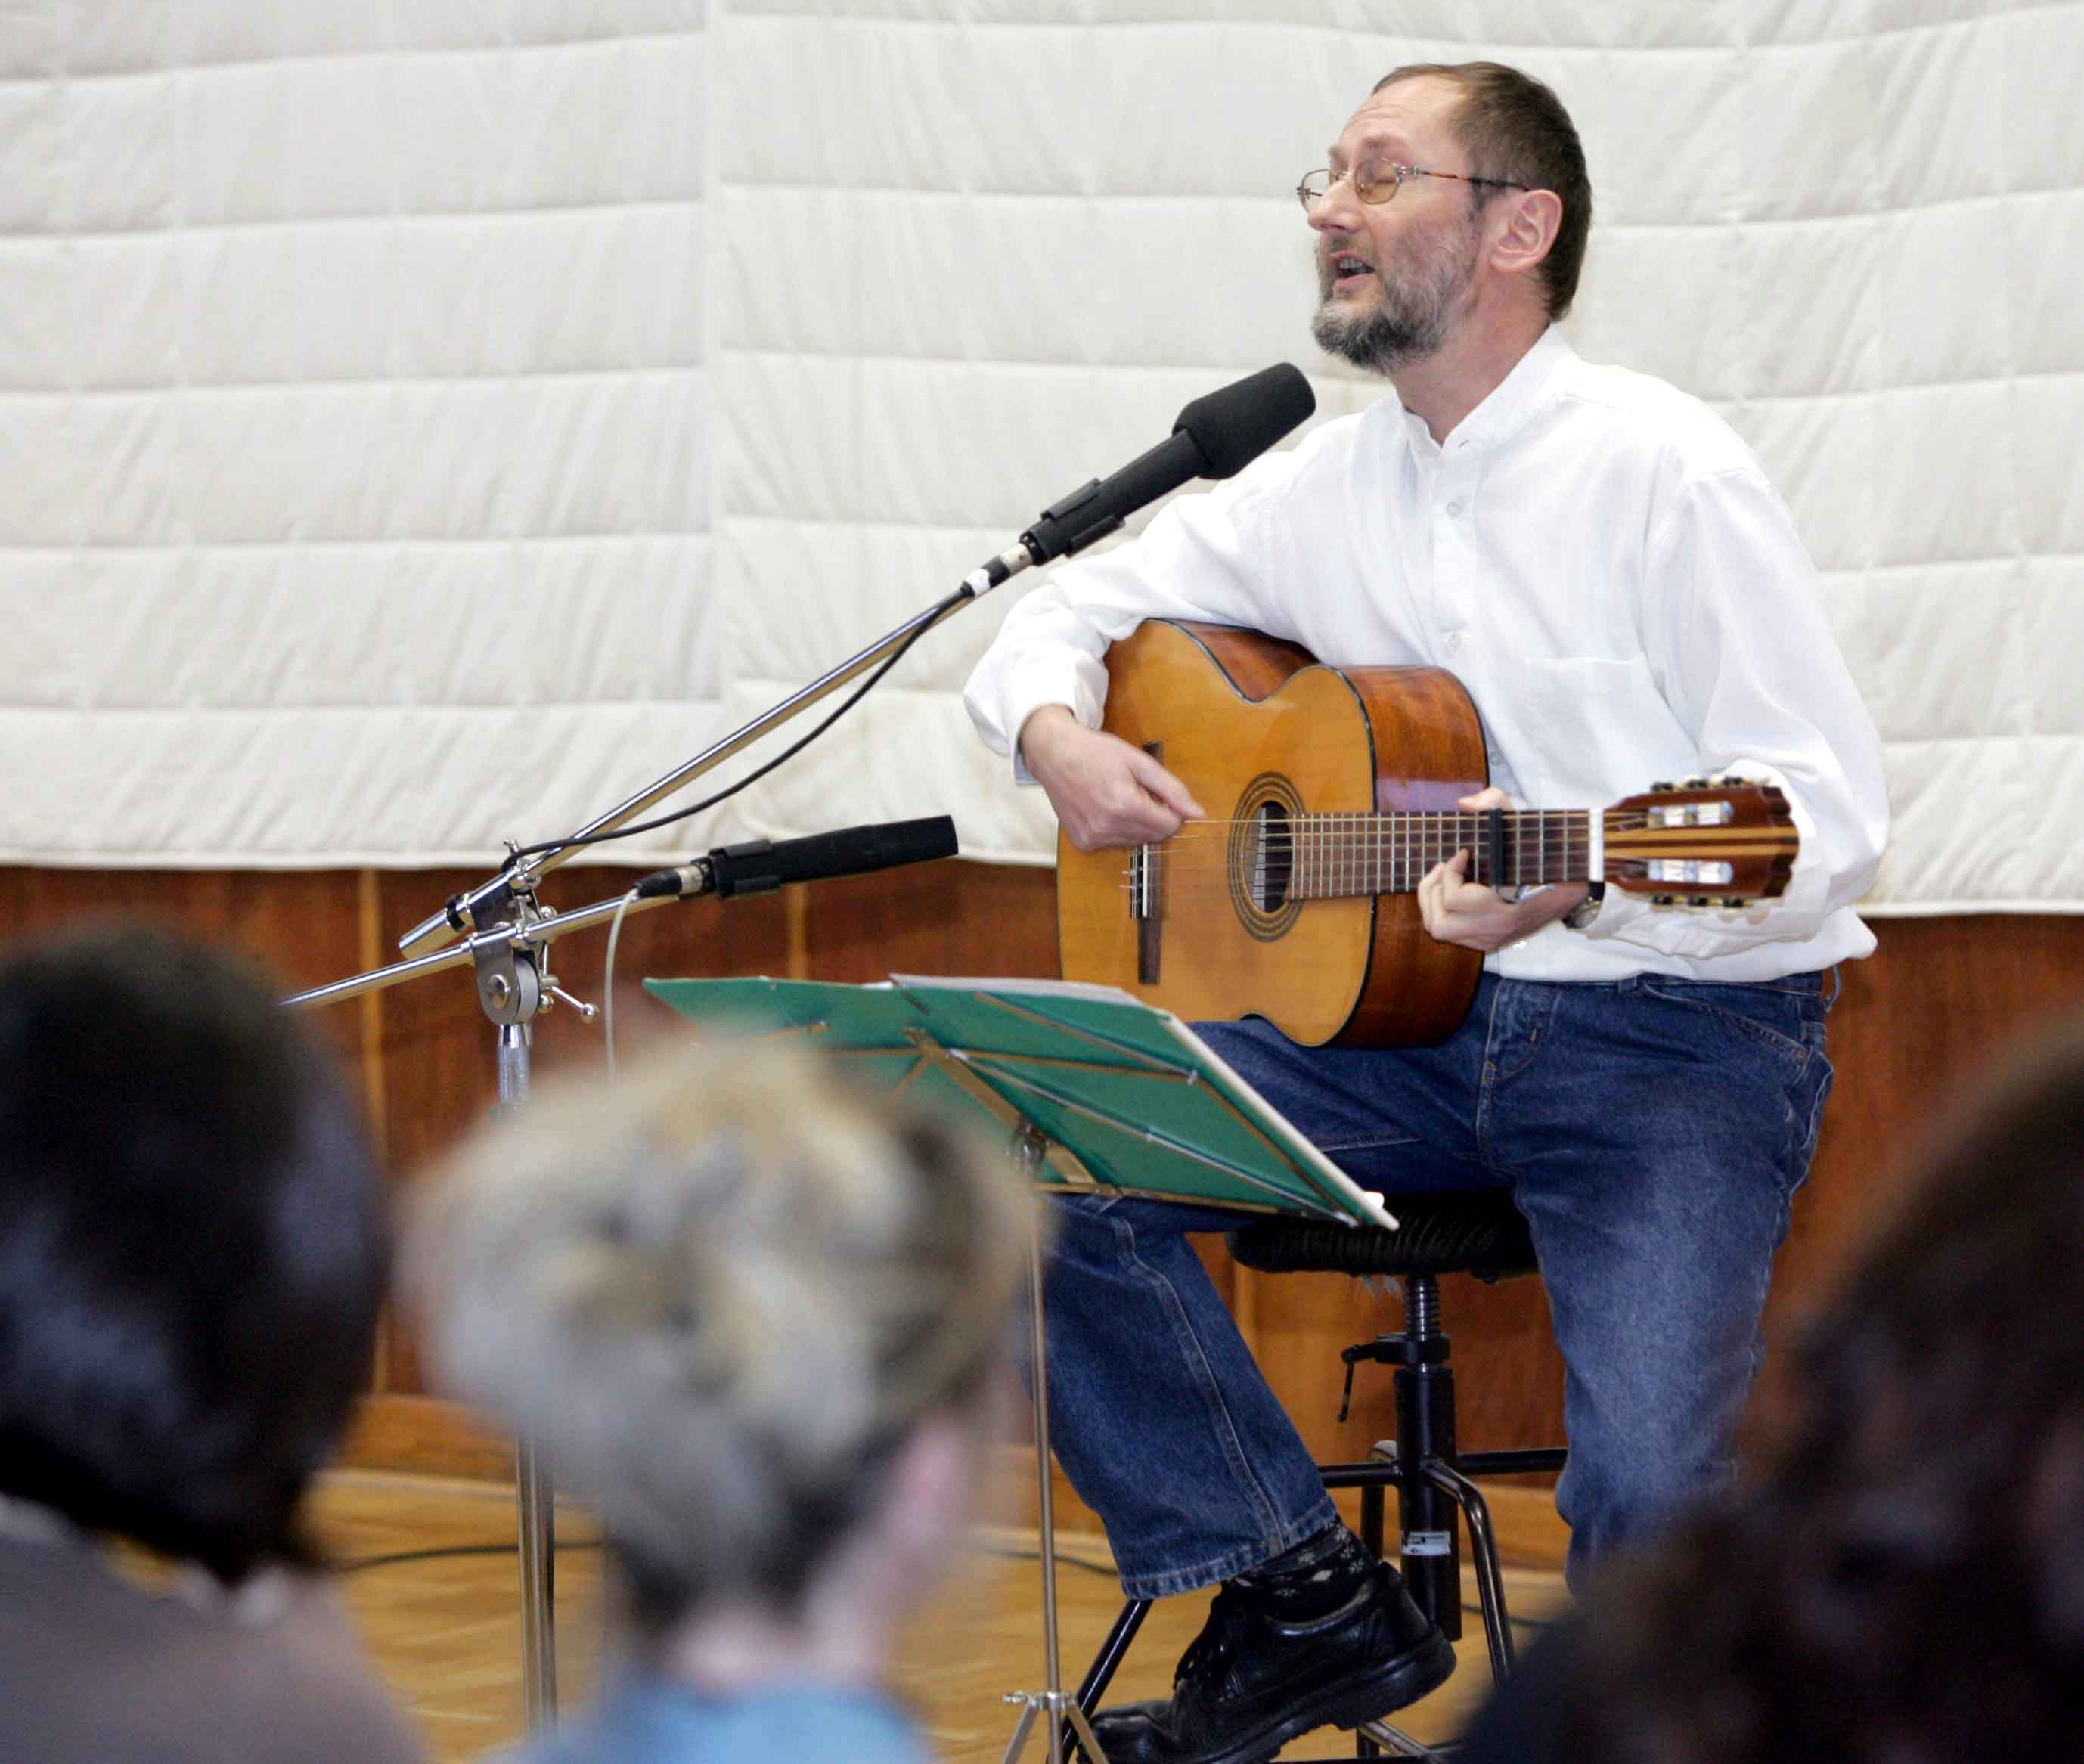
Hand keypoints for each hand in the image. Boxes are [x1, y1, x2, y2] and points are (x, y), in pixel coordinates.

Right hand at [1020, 706, 1205, 851]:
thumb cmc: (1096, 753)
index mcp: (1124, 805)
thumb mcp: (1139, 762)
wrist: (1054, 755)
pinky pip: (1116, 844)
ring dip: (1137, 824)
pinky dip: (1118, 830)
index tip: (1158, 793)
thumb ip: (1172, 789)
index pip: (1171, 825)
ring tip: (1118, 798)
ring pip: (1137, 842)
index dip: (1172, 809)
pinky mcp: (1083, 844)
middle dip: (1154, 816)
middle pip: (1155, 836)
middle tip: (1136, 791)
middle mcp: (1107, 827)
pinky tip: (1105, 809)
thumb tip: (1198, 813)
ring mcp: (1093, 838)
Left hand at [1416, 787, 1589, 952]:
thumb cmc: (1547, 857)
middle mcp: (1496, 930)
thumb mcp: (1526, 824)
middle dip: (1433, 891)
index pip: (1455, 899)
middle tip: (1445, 869)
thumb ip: (1495, 804)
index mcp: (1507, 908)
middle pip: (1440, 924)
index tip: (1462, 852)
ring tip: (1443, 880)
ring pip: (1440, 931)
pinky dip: (1442, 912)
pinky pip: (1451, 935)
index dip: (1450, 872)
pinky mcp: (1488, 943)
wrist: (1574, 889)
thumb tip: (1464, 804)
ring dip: (1432, 903)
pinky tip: (1452, 892)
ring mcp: (1491, 939)